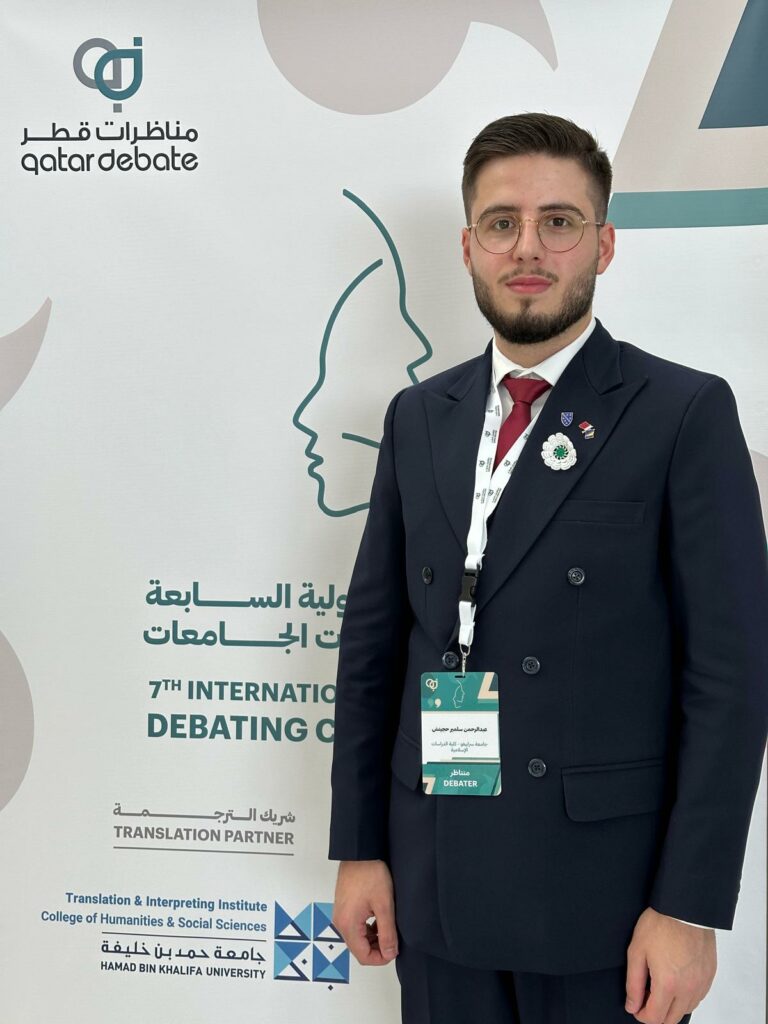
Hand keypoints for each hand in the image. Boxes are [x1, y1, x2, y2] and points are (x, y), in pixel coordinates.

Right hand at [332, 859, 397, 965]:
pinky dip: (367, 928)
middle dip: (377, 948)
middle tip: (393, 938)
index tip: (394, 950)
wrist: (360, 853)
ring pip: (357, 938)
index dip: (381, 958)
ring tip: (388, 926)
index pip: (363, 956)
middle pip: (359, 949)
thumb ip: (387, 933)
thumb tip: (390, 953)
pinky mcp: (343, 907)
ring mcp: (340, 914)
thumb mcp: (384, 905)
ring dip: (373, 938)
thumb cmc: (370, 874)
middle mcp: (340, 922)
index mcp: (348, 925)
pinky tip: (379, 918)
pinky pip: (355, 926)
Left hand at [625, 907, 715, 1022]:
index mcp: (668, 984)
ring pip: (685, 1010)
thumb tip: (632, 1005)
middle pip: (671, 1019)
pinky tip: (676, 981)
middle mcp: (688, 989)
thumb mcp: (637, 951)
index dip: (641, 1014)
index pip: (654, 1018)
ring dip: (671, 1006)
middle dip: (656, 1014)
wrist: (685, 908)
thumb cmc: (660, 925)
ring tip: (660, 985)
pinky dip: (685, 997)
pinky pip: (697, 997)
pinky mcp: (709, 975)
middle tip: (646, 996)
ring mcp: (701, 983)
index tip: (635, 1005)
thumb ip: (633, 983)